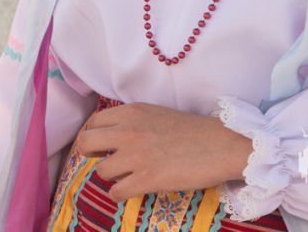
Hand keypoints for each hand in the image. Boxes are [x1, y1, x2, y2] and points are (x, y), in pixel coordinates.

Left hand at [71, 103, 252, 198]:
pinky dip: (118, 194)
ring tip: (124, 177)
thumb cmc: (193, 130)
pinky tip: (126, 192)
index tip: (101, 145)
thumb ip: (132, 121)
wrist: (221, 145)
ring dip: (111, 176)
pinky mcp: (147, 179)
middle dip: (90, 154)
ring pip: (101, 170)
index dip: (94, 135)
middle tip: (103, 160)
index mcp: (130, 112)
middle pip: (86, 144)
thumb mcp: (155, 114)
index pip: (93, 123)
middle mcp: (127, 131)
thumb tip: (112, 135)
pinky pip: (116, 191)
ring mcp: (136, 156)